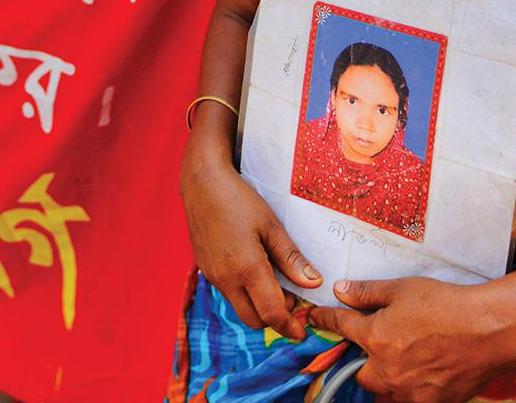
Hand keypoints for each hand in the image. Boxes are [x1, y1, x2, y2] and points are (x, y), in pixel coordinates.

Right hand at [179, 154, 318, 339]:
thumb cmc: (239, 199)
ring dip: (258, 304)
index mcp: (247, 268)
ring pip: (239, 307)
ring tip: (273, 278)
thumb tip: (313, 283)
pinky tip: (252, 267)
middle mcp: (226, 278)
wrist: (202, 184)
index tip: (302, 331)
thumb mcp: (271, 225)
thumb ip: (291, 258)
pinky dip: (244, 291)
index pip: (271, 313)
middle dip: (274, 318)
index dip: (289, 326)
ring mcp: (212, 276)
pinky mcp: (205, 269)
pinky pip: (228, 292)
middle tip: (291, 297)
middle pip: (253, 320)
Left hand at [308, 278, 515, 402]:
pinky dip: (409, 391)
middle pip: (358, 374)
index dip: (324, 320)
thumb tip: (340, 290)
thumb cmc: (447, 306)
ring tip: (397, 365)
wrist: (490, 331)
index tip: (314, 318)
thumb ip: (367, 293)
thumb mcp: (402, 289)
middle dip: (358, 364)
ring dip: (384, 381)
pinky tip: (421, 374)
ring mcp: (410, 392)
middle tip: (369, 350)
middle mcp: (387, 371)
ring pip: (384, 393)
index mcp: (375, 339)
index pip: (339, 327)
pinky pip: (411, 401)